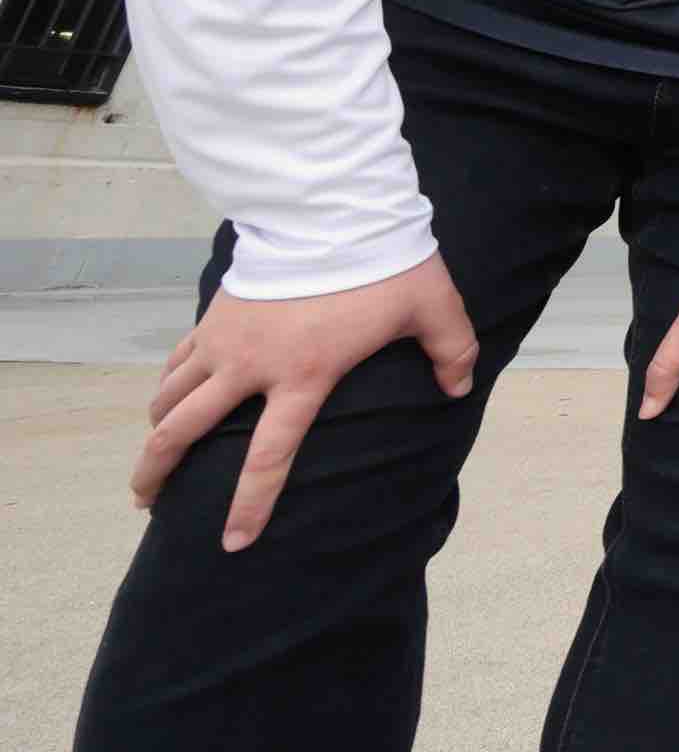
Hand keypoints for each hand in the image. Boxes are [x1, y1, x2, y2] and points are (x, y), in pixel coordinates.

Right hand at [134, 253, 477, 551]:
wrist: (332, 209)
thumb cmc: (385, 263)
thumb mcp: (434, 307)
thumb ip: (453, 352)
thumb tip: (458, 390)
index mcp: (304, 375)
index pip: (268, 457)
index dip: (249, 504)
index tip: (232, 542)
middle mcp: (252, 365)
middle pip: (184, 432)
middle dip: (157, 473)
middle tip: (147, 503)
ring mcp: (225, 339)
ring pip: (169, 397)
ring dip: (154, 433)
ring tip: (150, 462)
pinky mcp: (215, 314)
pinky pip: (177, 361)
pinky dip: (166, 386)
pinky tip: (166, 401)